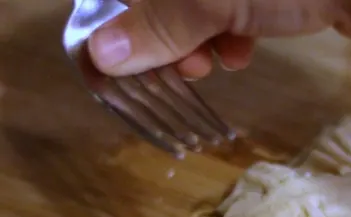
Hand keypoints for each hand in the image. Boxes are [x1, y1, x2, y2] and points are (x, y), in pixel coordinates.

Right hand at [88, 0, 350, 77]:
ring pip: (200, 4)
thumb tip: (99, 55)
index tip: (126, 55)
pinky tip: (242, 52)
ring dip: (200, 40)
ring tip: (213, 63)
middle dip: (168, 35)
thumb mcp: (209, 0)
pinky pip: (234, 5)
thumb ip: (154, 25)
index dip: (121, 19)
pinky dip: (232, 32)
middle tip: (183, 66)